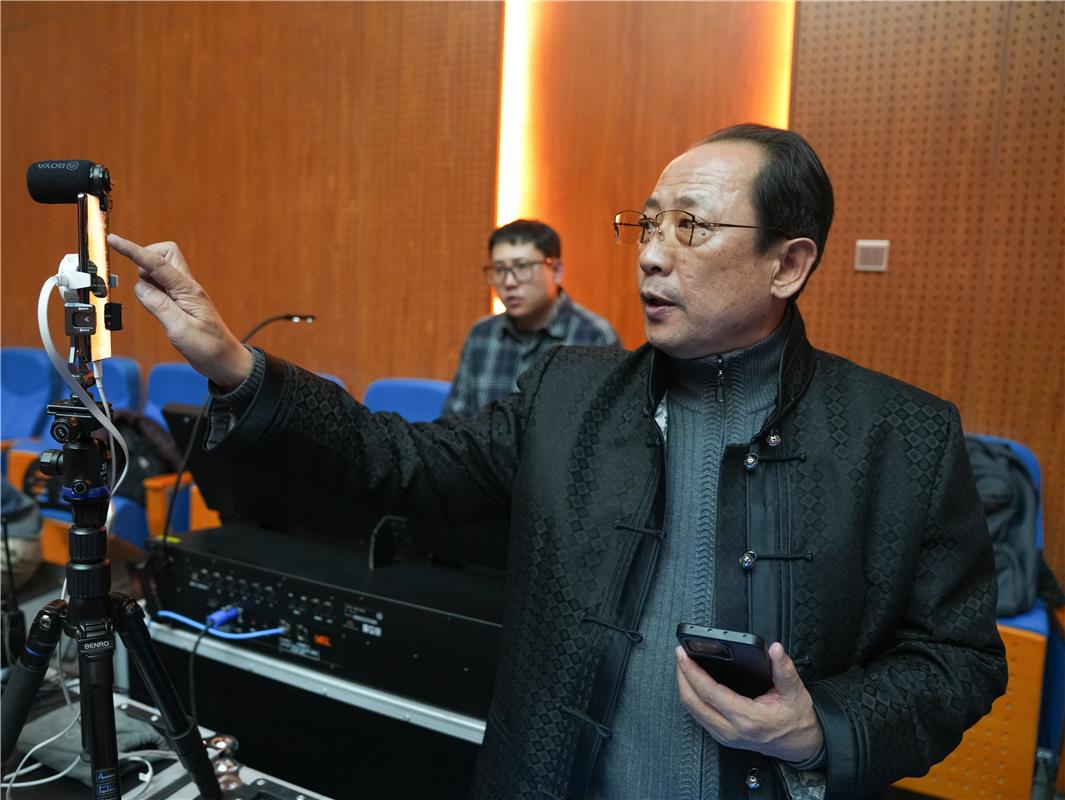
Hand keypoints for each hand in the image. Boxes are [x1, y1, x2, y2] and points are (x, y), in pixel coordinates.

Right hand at [108, 234, 252, 390]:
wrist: (224, 361)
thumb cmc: (209, 347)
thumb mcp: (181, 329)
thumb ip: (159, 306)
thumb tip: (140, 287)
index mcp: (188, 290)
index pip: (157, 263)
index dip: (133, 250)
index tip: (114, 240)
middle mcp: (186, 287)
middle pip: (163, 254)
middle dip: (145, 262)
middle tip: (146, 289)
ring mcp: (183, 293)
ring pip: (159, 270)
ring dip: (148, 282)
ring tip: (160, 310)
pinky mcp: (179, 302)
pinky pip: (160, 286)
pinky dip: (152, 293)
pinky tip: (160, 312)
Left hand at [675, 642, 822, 762]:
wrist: (799, 744)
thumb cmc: (796, 718)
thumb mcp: (795, 691)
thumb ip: (784, 669)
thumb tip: (776, 649)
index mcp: (748, 718)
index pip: (710, 693)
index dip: (693, 672)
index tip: (684, 655)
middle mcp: (732, 730)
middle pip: (693, 702)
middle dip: (682, 676)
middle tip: (680, 655)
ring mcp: (725, 736)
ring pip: (692, 710)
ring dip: (684, 686)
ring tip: (683, 665)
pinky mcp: (722, 736)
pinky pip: (698, 716)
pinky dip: (691, 697)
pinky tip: (692, 682)